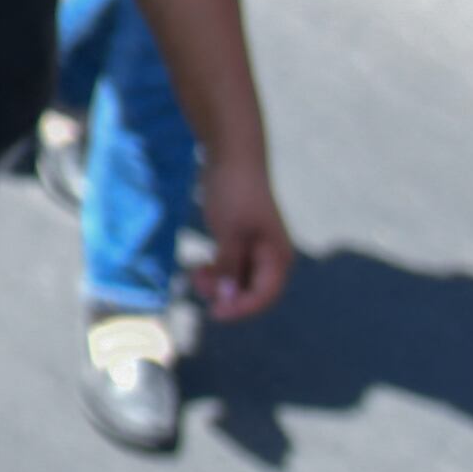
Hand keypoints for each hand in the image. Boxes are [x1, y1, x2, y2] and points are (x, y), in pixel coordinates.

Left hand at [192, 156, 292, 323]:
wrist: (231, 157)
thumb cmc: (235, 193)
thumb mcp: (230, 233)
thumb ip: (230, 265)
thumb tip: (228, 297)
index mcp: (277, 256)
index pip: (264, 296)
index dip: (241, 309)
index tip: (214, 314)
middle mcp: (270, 256)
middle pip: (251, 291)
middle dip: (226, 294)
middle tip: (198, 284)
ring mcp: (255, 248)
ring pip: (238, 279)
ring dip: (218, 283)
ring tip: (195, 274)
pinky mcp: (240, 239)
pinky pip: (230, 266)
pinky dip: (216, 270)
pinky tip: (199, 266)